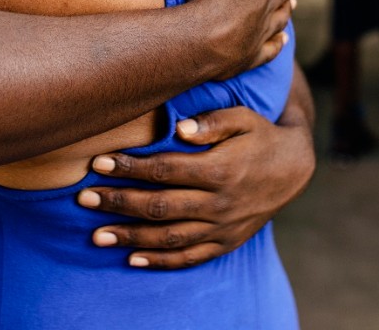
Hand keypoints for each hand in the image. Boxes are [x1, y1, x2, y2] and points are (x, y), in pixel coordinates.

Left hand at [77, 106, 314, 268]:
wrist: (294, 169)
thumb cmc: (259, 135)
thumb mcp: (242, 117)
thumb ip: (212, 121)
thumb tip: (179, 127)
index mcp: (219, 169)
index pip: (165, 170)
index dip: (129, 167)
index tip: (98, 163)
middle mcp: (219, 203)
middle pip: (160, 206)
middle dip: (119, 202)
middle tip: (84, 198)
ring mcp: (222, 227)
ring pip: (170, 237)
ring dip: (131, 236)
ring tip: (97, 235)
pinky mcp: (226, 242)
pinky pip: (190, 257)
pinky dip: (161, 261)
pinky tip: (132, 259)